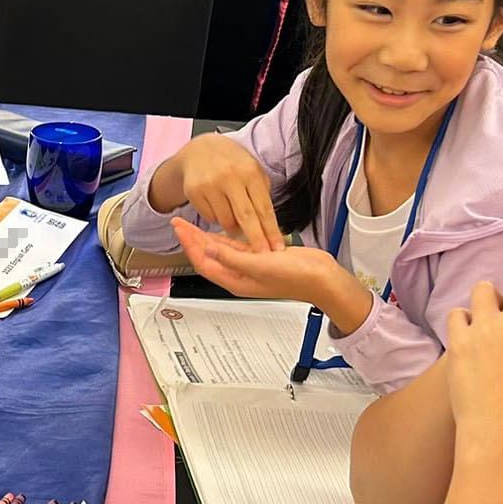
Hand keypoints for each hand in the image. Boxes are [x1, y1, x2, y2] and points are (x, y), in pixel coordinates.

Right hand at [158, 133, 284, 250]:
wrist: (199, 150)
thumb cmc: (231, 162)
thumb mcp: (252, 168)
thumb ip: (261, 192)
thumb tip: (268, 223)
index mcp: (249, 172)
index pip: (264, 207)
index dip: (271, 230)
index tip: (277, 247)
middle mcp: (229, 177)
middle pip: (246, 217)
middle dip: (256, 239)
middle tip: (263, 255)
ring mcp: (210, 185)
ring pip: (226, 221)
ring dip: (234, 228)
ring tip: (236, 222)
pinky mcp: (194, 192)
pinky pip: (210, 218)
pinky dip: (217, 218)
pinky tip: (219, 207)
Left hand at [171, 223, 352, 307]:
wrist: (322, 278)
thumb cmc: (297, 278)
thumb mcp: (259, 266)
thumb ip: (232, 257)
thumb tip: (207, 248)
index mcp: (235, 280)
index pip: (203, 262)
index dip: (189, 245)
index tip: (179, 228)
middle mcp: (240, 275)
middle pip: (208, 255)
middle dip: (192, 239)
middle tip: (179, 222)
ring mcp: (251, 267)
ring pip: (222, 250)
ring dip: (207, 237)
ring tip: (193, 223)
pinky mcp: (262, 258)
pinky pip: (238, 247)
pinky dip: (227, 237)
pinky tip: (221, 228)